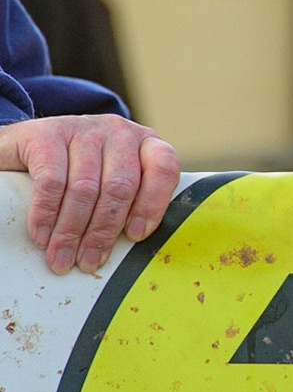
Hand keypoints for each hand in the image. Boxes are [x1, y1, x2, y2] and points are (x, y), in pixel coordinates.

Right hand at [0, 115, 180, 273]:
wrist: (29, 142)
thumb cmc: (80, 170)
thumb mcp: (113, 177)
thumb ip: (132, 200)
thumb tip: (134, 245)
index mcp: (146, 144)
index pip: (164, 168)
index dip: (152, 204)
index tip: (135, 236)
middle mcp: (120, 132)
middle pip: (120, 186)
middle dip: (103, 231)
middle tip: (89, 262)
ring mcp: (84, 130)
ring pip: (85, 188)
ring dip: (72, 231)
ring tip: (62, 258)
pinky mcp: (48, 134)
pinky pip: (52, 181)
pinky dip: (46, 214)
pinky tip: (42, 236)